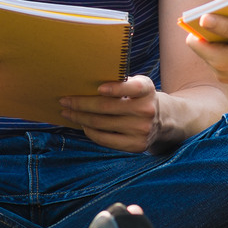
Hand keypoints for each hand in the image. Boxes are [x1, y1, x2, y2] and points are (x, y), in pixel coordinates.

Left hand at [60, 75, 174, 152]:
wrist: (162, 119)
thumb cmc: (139, 97)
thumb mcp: (137, 84)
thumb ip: (120, 82)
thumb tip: (84, 81)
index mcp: (147, 89)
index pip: (132, 88)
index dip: (116, 88)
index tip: (99, 88)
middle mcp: (146, 110)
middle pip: (106, 107)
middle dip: (81, 104)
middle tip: (64, 100)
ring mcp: (142, 130)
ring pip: (101, 124)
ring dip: (80, 118)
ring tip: (68, 112)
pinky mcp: (136, 145)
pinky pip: (105, 139)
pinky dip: (90, 131)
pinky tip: (82, 124)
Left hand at [183, 12, 227, 89]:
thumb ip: (226, 26)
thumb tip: (202, 19)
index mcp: (220, 61)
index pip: (194, 41)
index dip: (202, 27)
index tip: (217, 17)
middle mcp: (222, 75)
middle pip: (205, 49)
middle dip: (215, 36)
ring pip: (218, 57)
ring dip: (226, 45)